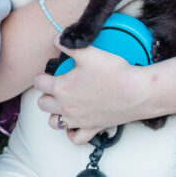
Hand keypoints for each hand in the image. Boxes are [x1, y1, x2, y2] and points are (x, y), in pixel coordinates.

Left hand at [32, 42, 151, 144]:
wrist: (137, 91)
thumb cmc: (113, 71)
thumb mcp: (87, 52)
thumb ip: (68, 44)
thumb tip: (56, 38)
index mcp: (61, 88)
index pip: (38, 83)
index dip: (42, 76)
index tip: (50, 72)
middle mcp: (66, 107)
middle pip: (42, 104)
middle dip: (46, 94)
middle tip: (57, 86)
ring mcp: (79, 120)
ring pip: (54, 123)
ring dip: (55, 113)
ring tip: (63, 103)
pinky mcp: (93, 128)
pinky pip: (75, 138)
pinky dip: (72, 132)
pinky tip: (75, 122)